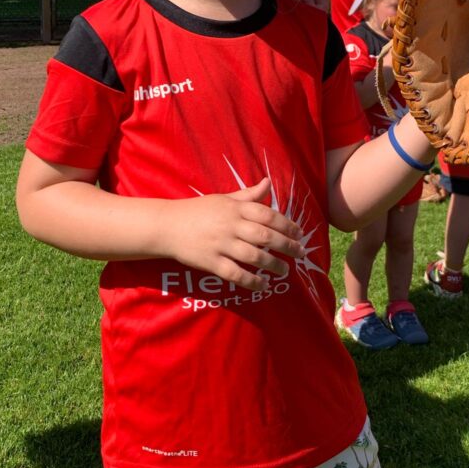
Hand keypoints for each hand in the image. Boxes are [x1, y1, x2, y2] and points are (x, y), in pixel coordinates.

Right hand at [165, 178, 303, 290]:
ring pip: (254, 256)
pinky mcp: (211, 262)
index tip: (299, 233)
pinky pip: (235, 273)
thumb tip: (268, 183)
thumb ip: (248, 194)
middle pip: (265, 236)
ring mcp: (221, 244)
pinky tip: (263, 285)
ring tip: (285, 271)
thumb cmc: (199, 210)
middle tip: (301, 253)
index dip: (287, 225)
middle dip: (287, 245)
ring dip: (273, 265)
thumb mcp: (224, 199)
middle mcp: (230, 225)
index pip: (268, 214)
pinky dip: (251, 281)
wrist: (167, 226)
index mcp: (235, 208)